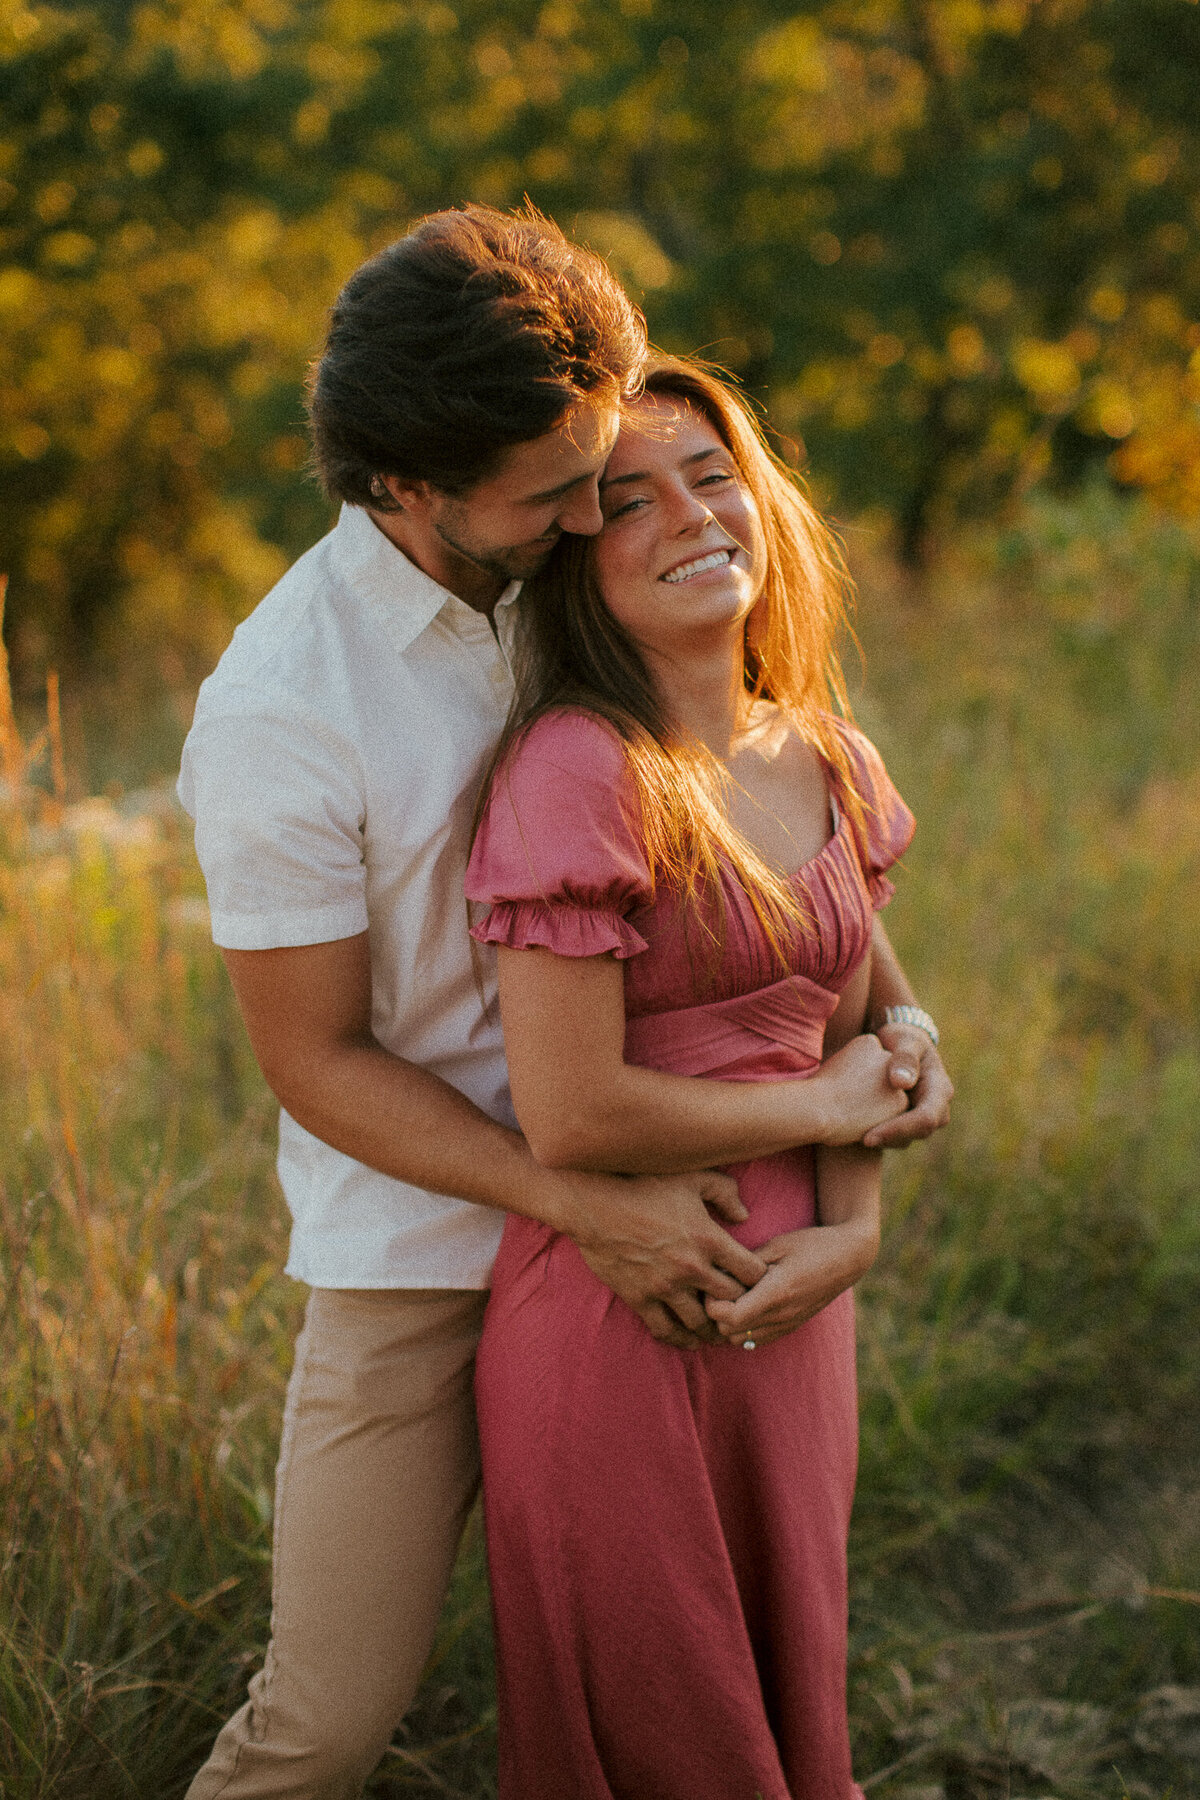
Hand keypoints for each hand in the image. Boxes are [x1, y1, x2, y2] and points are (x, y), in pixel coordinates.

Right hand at [564, 1168, 768, 1349]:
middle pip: (732, 1301)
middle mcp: (691, 1267)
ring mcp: (665, 1286)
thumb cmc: (643, 1184)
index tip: (757, 1280)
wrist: (594, 1203)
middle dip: (743, 1307)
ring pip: (701, 1322)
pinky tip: (691, 1341)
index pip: (751, 1271)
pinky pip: (666, 1329)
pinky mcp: (641, 1298)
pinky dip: (681, 1339)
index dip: (760, 1278)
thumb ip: (724, 1192)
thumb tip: (744, 1216)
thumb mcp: (691, 1178)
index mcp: (709, 1238)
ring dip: (715, 1329)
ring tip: (723, 1333)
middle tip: (746, 1310)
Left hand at [705, 1219, 878, 1347]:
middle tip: (720, 1289)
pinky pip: (757, 1341)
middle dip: (718, 1314)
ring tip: (733, 1297)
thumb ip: (746, 1263)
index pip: (729, 1317)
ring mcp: (788, 1325)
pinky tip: (748, 1304)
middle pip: (730, 1333)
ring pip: (741, 1342)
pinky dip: (745, 1329)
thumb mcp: (776, 1245)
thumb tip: (717, 1273)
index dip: (713, 1303)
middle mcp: (782, 1316)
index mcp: (776, 1293)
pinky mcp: (791, 1327)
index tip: (714, 1283)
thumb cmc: (811, 1245)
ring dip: (731, 1323)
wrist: (847, 1258)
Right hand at [812, 1033, 911, 1145]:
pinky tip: (863, 1118)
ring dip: (878, 1103)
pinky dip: (881, 1118)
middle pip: (885, 1075)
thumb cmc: (816, 1090)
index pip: (872, 1060)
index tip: (842, 1082)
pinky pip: (893, 1112)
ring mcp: (896, 1079)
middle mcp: (887, 1055)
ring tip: (854, 1109)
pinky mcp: (901, 1102)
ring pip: (891, 1094)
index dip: (857, 1076)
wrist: (818, 1108)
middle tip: (848, 1098)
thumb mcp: (834, 1064)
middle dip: (871, 1087)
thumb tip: (865, 1079)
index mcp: (869, 1042)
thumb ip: (855, 1065)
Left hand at [862, 1025, 952, 1147]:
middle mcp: (936, 1107)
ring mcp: (923, 1115)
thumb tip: (903, 1082)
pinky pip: (896, 1136)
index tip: (869, 1135)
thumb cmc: (902, 1037)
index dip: (899, 1129)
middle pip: (918, 1133)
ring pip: (907, 1138)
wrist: (898, 1042)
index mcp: (940, 1089)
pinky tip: (856, 1130)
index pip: (925, 1118)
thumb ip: (905, 1057)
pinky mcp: (907, 1119)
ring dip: (884, 1140)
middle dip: (890, 1138)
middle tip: (861, 1139)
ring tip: (856, 1135)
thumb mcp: (905, 1039)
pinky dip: (879, 1134)